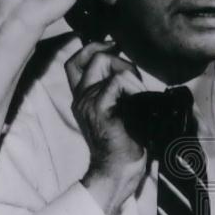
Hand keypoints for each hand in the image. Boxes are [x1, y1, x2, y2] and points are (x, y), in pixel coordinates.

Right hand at [65, 43, 147, 214]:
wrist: (118, 168)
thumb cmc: (124, 141)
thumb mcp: (118, 110)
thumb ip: (115, 90)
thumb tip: (128, 68)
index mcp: (82, 97)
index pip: (75, 62)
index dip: (91, 48)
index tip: (112, 46)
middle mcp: (80, 97)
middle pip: (93, 57)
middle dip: (119, 59)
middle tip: (134, 78)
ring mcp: (87, 102)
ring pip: (106, 64)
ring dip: (129, 73)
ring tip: (139, 93)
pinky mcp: (98, 108)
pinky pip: (118, 80)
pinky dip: (134, 86)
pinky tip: (139, 102)